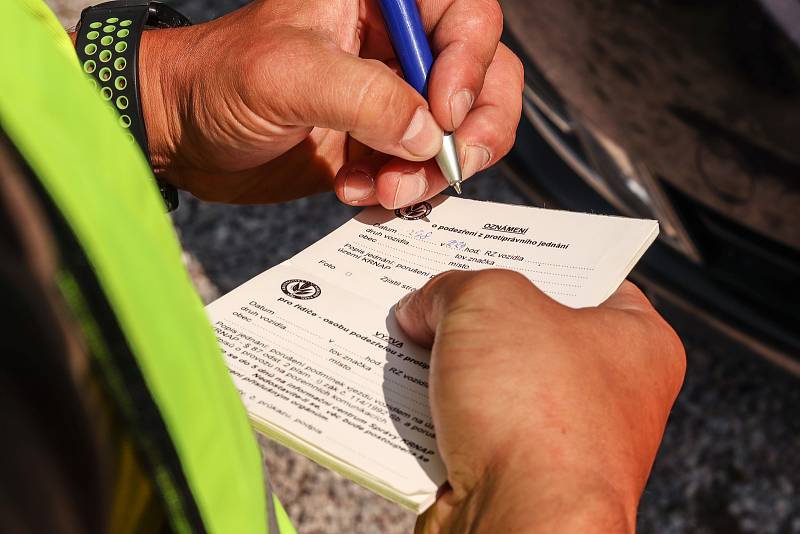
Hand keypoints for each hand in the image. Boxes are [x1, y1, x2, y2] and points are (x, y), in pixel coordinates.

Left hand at [138, 1, 521, 205]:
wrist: (184, 137)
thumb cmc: (217, 81)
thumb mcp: (287, 75)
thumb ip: (365, 98)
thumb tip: (431, 135)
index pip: (466, 16)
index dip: (468, 63)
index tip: (443, 114)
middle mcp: (395, 42)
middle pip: (482, 74)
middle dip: (473, 127)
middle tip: (451, 164)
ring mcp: (393, 95)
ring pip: (459, 129)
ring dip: (431, 170)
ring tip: (385, 188)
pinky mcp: (382, 142)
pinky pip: (423, 167)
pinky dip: (404, 189)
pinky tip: (358, 192)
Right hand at [394, 271, 685, 533]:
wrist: (517, 525)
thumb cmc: (537, 414)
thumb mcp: (489, 302)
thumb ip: (452, 286)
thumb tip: (421, 310)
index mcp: (634, 341)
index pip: (585, 276)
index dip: (529, 257)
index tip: (485, 248)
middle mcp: (607, 392)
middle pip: (527, 328)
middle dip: (471, 313)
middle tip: (432, 293)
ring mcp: (562, 438)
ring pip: (491, 380)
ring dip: (447, 363)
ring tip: (407, 338)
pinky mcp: (516, 473)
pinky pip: (469, 425)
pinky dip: (436, 410)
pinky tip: (405, 392)